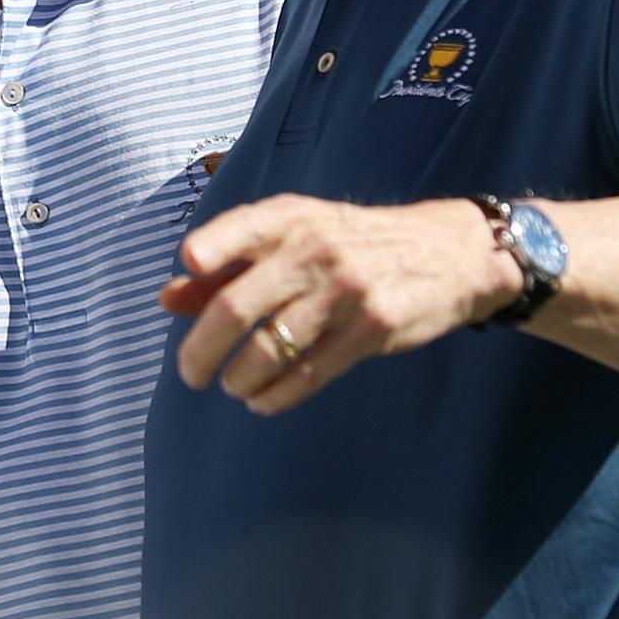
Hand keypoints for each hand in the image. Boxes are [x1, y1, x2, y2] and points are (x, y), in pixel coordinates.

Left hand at [159, 195, 518, 414]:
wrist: (451, 253)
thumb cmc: (353, 243)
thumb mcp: (296, 236)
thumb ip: (229, 264)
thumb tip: (167, 298)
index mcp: (291, 218)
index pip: (239, 228)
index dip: (208, 249)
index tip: (187, 268)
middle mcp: (315, 250)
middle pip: (238, 306)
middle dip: (202, 349)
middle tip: (189, 373)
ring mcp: (346, 291)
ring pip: (271, 347)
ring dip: (239, 377)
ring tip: (231, 386)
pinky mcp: (373, 330)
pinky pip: (311, 373)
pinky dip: (277, 395)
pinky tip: (262, 401)